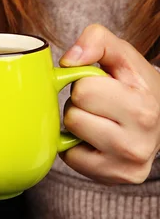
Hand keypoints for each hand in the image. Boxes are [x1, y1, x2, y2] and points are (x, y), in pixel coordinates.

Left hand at [60, 24, 159, 184]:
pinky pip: (68, 157)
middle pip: (73, 113)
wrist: (156, 125)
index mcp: (144, 105)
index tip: (102, 86)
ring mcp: (125, 162)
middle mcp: (139, 139)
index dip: (85, 83)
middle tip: (98, 106)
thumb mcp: (123, 56)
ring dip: (76, 124)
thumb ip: (97, 41)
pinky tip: (94, 141)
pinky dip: (74, 147)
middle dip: (79, 104)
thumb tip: (68, 59)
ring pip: (71, 133)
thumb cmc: (133, 88)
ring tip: (97, 121)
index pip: (84, 90)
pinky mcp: (109, 177)